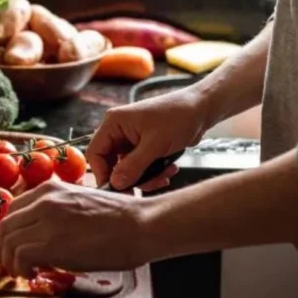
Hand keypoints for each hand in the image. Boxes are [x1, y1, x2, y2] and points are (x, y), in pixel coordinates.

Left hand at [0, 180, 149, 276]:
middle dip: (4, 248)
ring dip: (10, 261)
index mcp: (51, 189)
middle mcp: (45, 201)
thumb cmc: (121, 216)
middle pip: (5, 226)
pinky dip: (21, 268)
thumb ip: (59, 209)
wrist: (141, 224)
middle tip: (12, 263)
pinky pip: (20, 256)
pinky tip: (33, 274)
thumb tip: (45, 231)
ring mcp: (47, 221)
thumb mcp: (81, 201)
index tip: (15, 244)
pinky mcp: (53, 243)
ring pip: (8, 241)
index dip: (10, 231)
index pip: (13, 209)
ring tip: (23, 272)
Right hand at [87, 89, 207, 189]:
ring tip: (165, 175)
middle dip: (130, 178)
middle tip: (146, 186)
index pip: (95, 153)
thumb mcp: (155, 144)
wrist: (202, 109)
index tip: (117, 189)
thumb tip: (116, 183)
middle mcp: (119, 131)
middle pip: (111, 164)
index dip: (102, 173)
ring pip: (128, 169)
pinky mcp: (143, 146)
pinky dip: (154, 173)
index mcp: (114, 122)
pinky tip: (169, 170)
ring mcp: (131, 139)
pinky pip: (141, 167)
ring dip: (146, 177)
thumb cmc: (179, 116)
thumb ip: (133, 166)